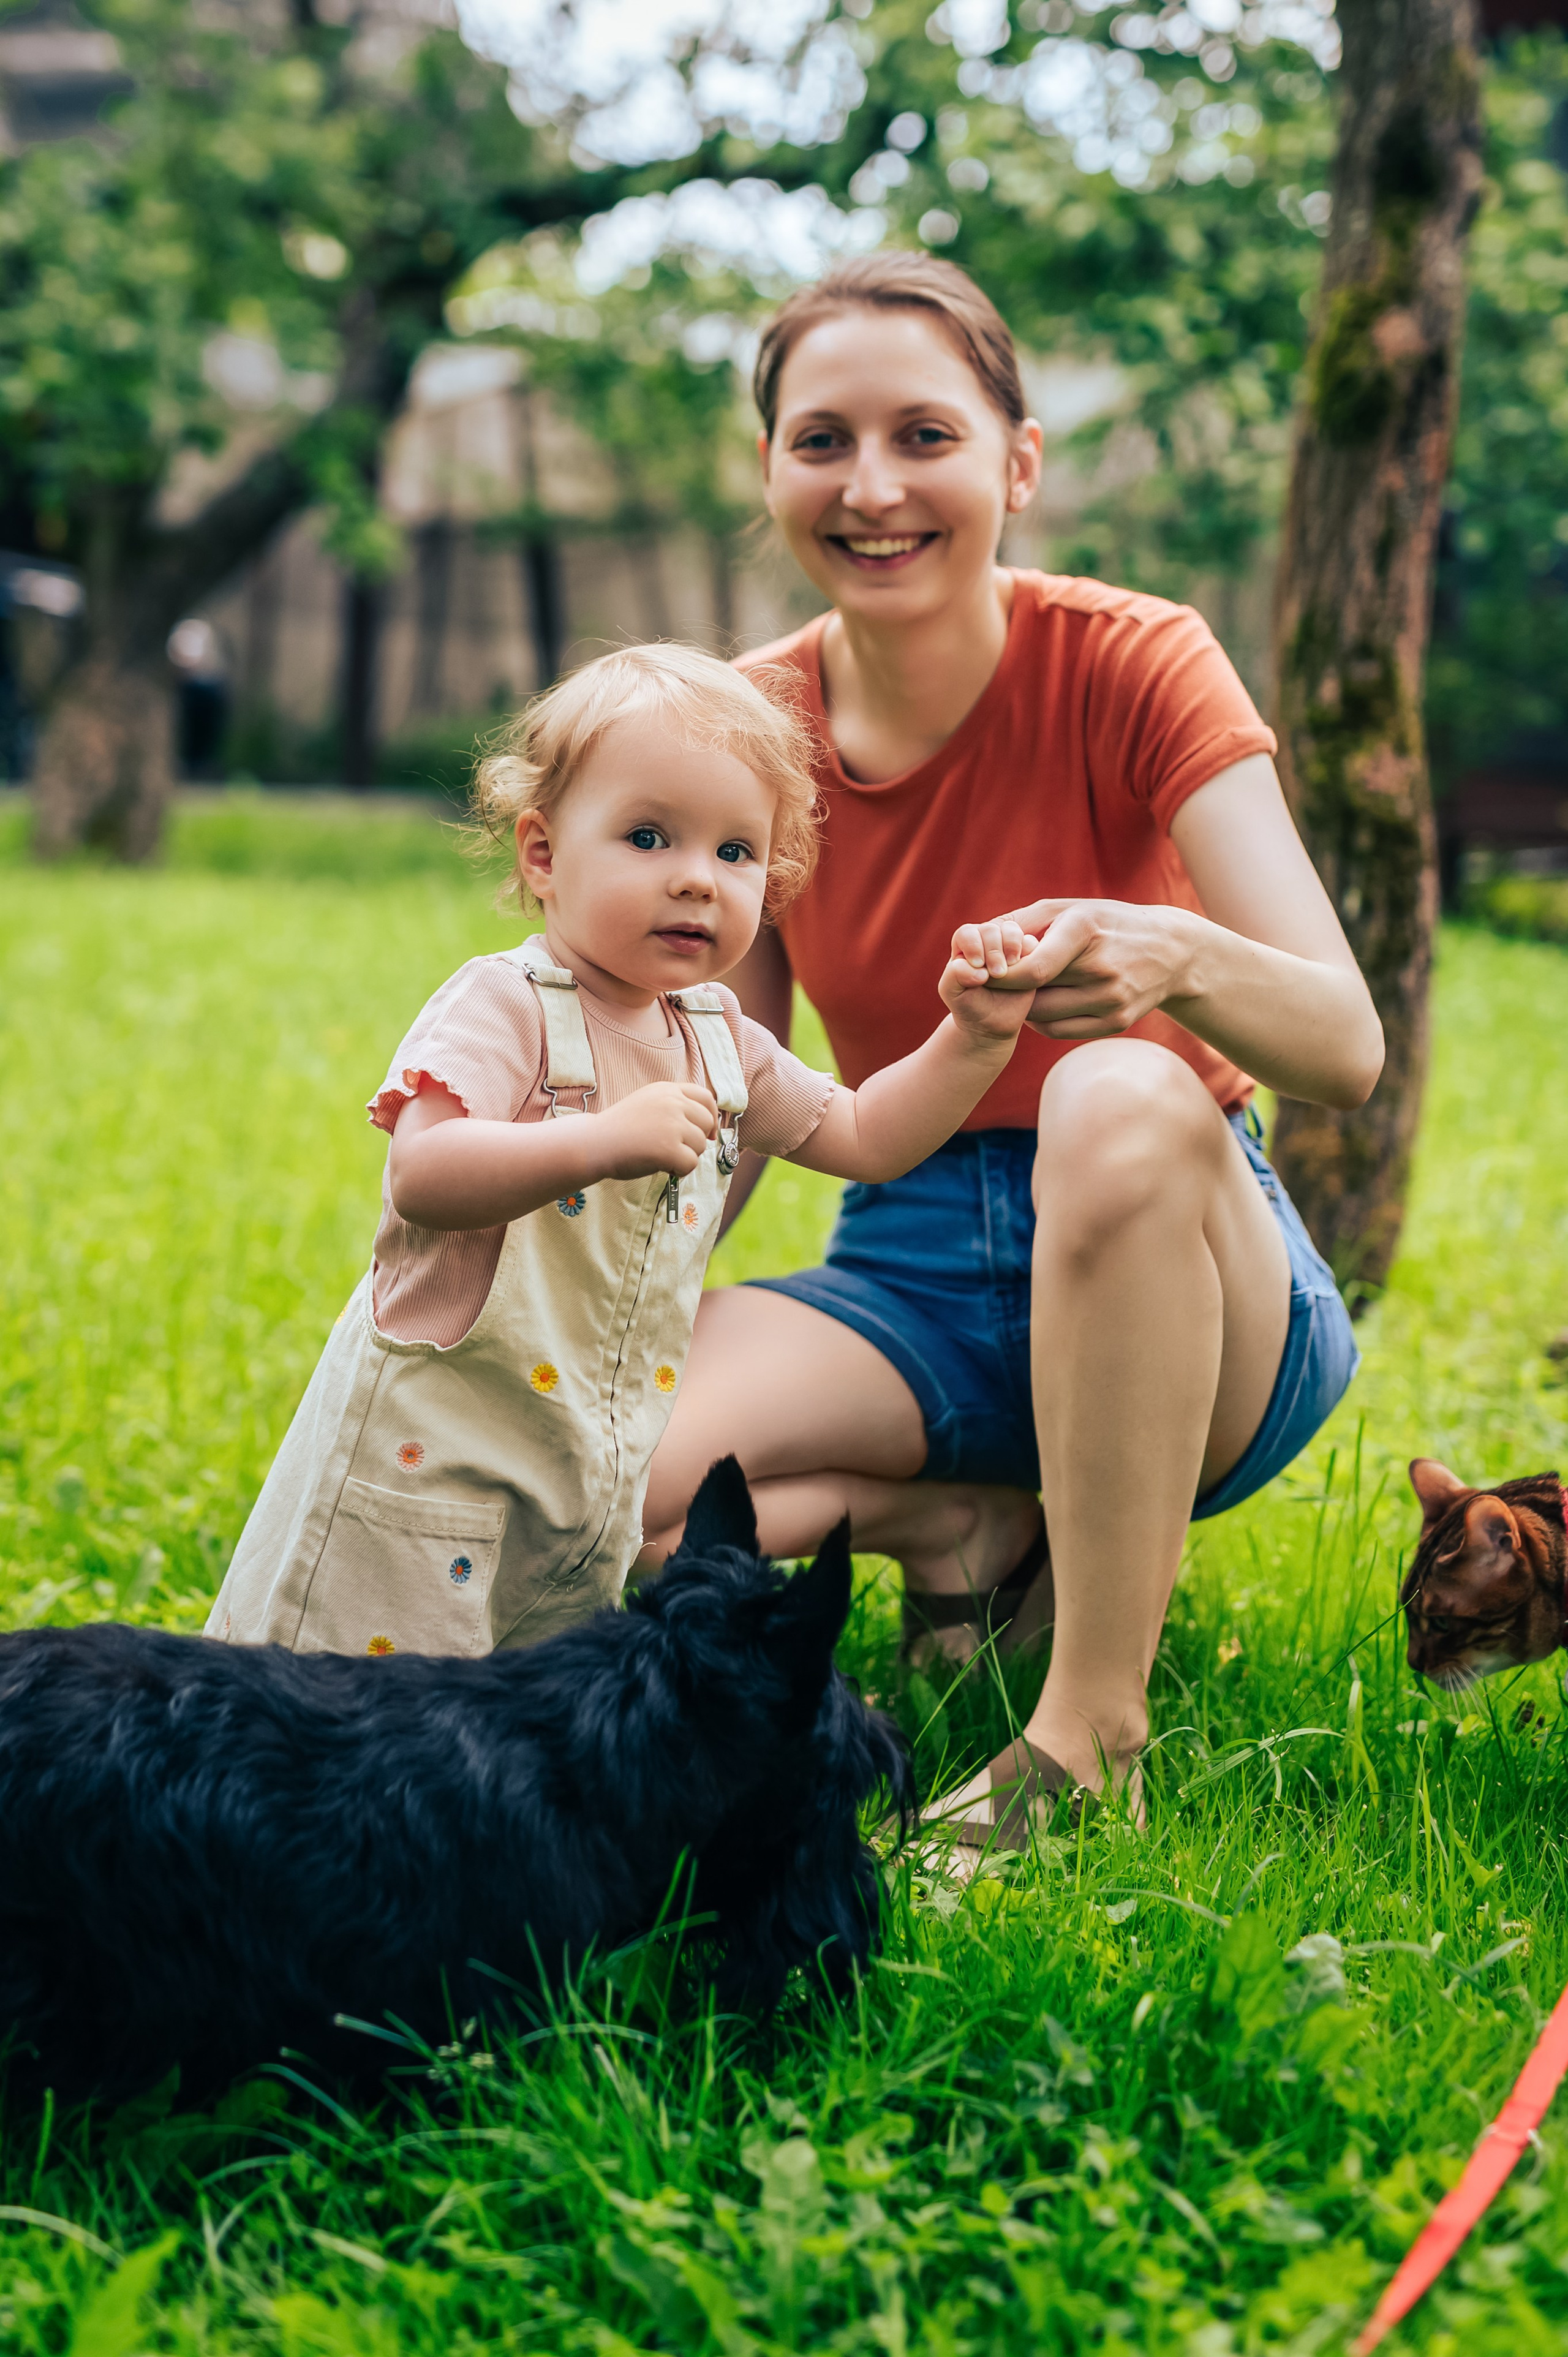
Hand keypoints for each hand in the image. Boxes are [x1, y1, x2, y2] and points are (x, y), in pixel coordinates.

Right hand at [589, 1083, 717, 1181]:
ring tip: (662, 1156)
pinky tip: (662, 1167)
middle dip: (696, 1140)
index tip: (707, 1132)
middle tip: (676, 1148)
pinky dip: (679, 1170)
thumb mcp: (648, 1102)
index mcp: (668, 1090)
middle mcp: (672, 1103)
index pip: (706, 1098)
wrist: (594, 1143)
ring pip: (700, 1146)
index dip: (710, 1117)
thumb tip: (706, 1125)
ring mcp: (672, 1125)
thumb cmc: (619, 1128)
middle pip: (706, 1123)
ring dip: (685, 1155)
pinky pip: (691, 1164)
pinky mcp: (669, 1148)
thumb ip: (674, 1106)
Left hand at [939, 917, 1041, 1046]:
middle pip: (991, 930)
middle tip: (996, 974)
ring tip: (1009, 970)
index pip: (968, 933)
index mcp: (965, 945)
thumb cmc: (968, 1004)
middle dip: (993, 950)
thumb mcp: (951, 991)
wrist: (991, 1023)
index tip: (977, 966)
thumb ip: (954, 974)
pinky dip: (1028, 953)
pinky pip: (1032, 943)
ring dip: (1011, 947)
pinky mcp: (1028, 956)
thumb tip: (980, 969)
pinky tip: (1024, 972)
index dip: (973, 945)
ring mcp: (1008, 947)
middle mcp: (986, 942)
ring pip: (1012, 931)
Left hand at [984, 899, 1197, 1040]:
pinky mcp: (1117, 1022)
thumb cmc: (1109, 923)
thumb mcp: (1072, 907)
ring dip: (1023, 1006)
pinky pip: (1059, 1032)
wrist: (1172, 951)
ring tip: (1020, 990)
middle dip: (1008, 989)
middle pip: (1034, 993)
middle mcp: (1102, 968)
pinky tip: (1041, 1004)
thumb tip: (979, 933)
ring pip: (1043, 1016)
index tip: (983, 973)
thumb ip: (1024, 920)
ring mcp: (1112, 999)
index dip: (1000, 976)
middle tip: (994, 982)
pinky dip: (1041, 1022)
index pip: (1032, 969)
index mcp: (1086, 931)